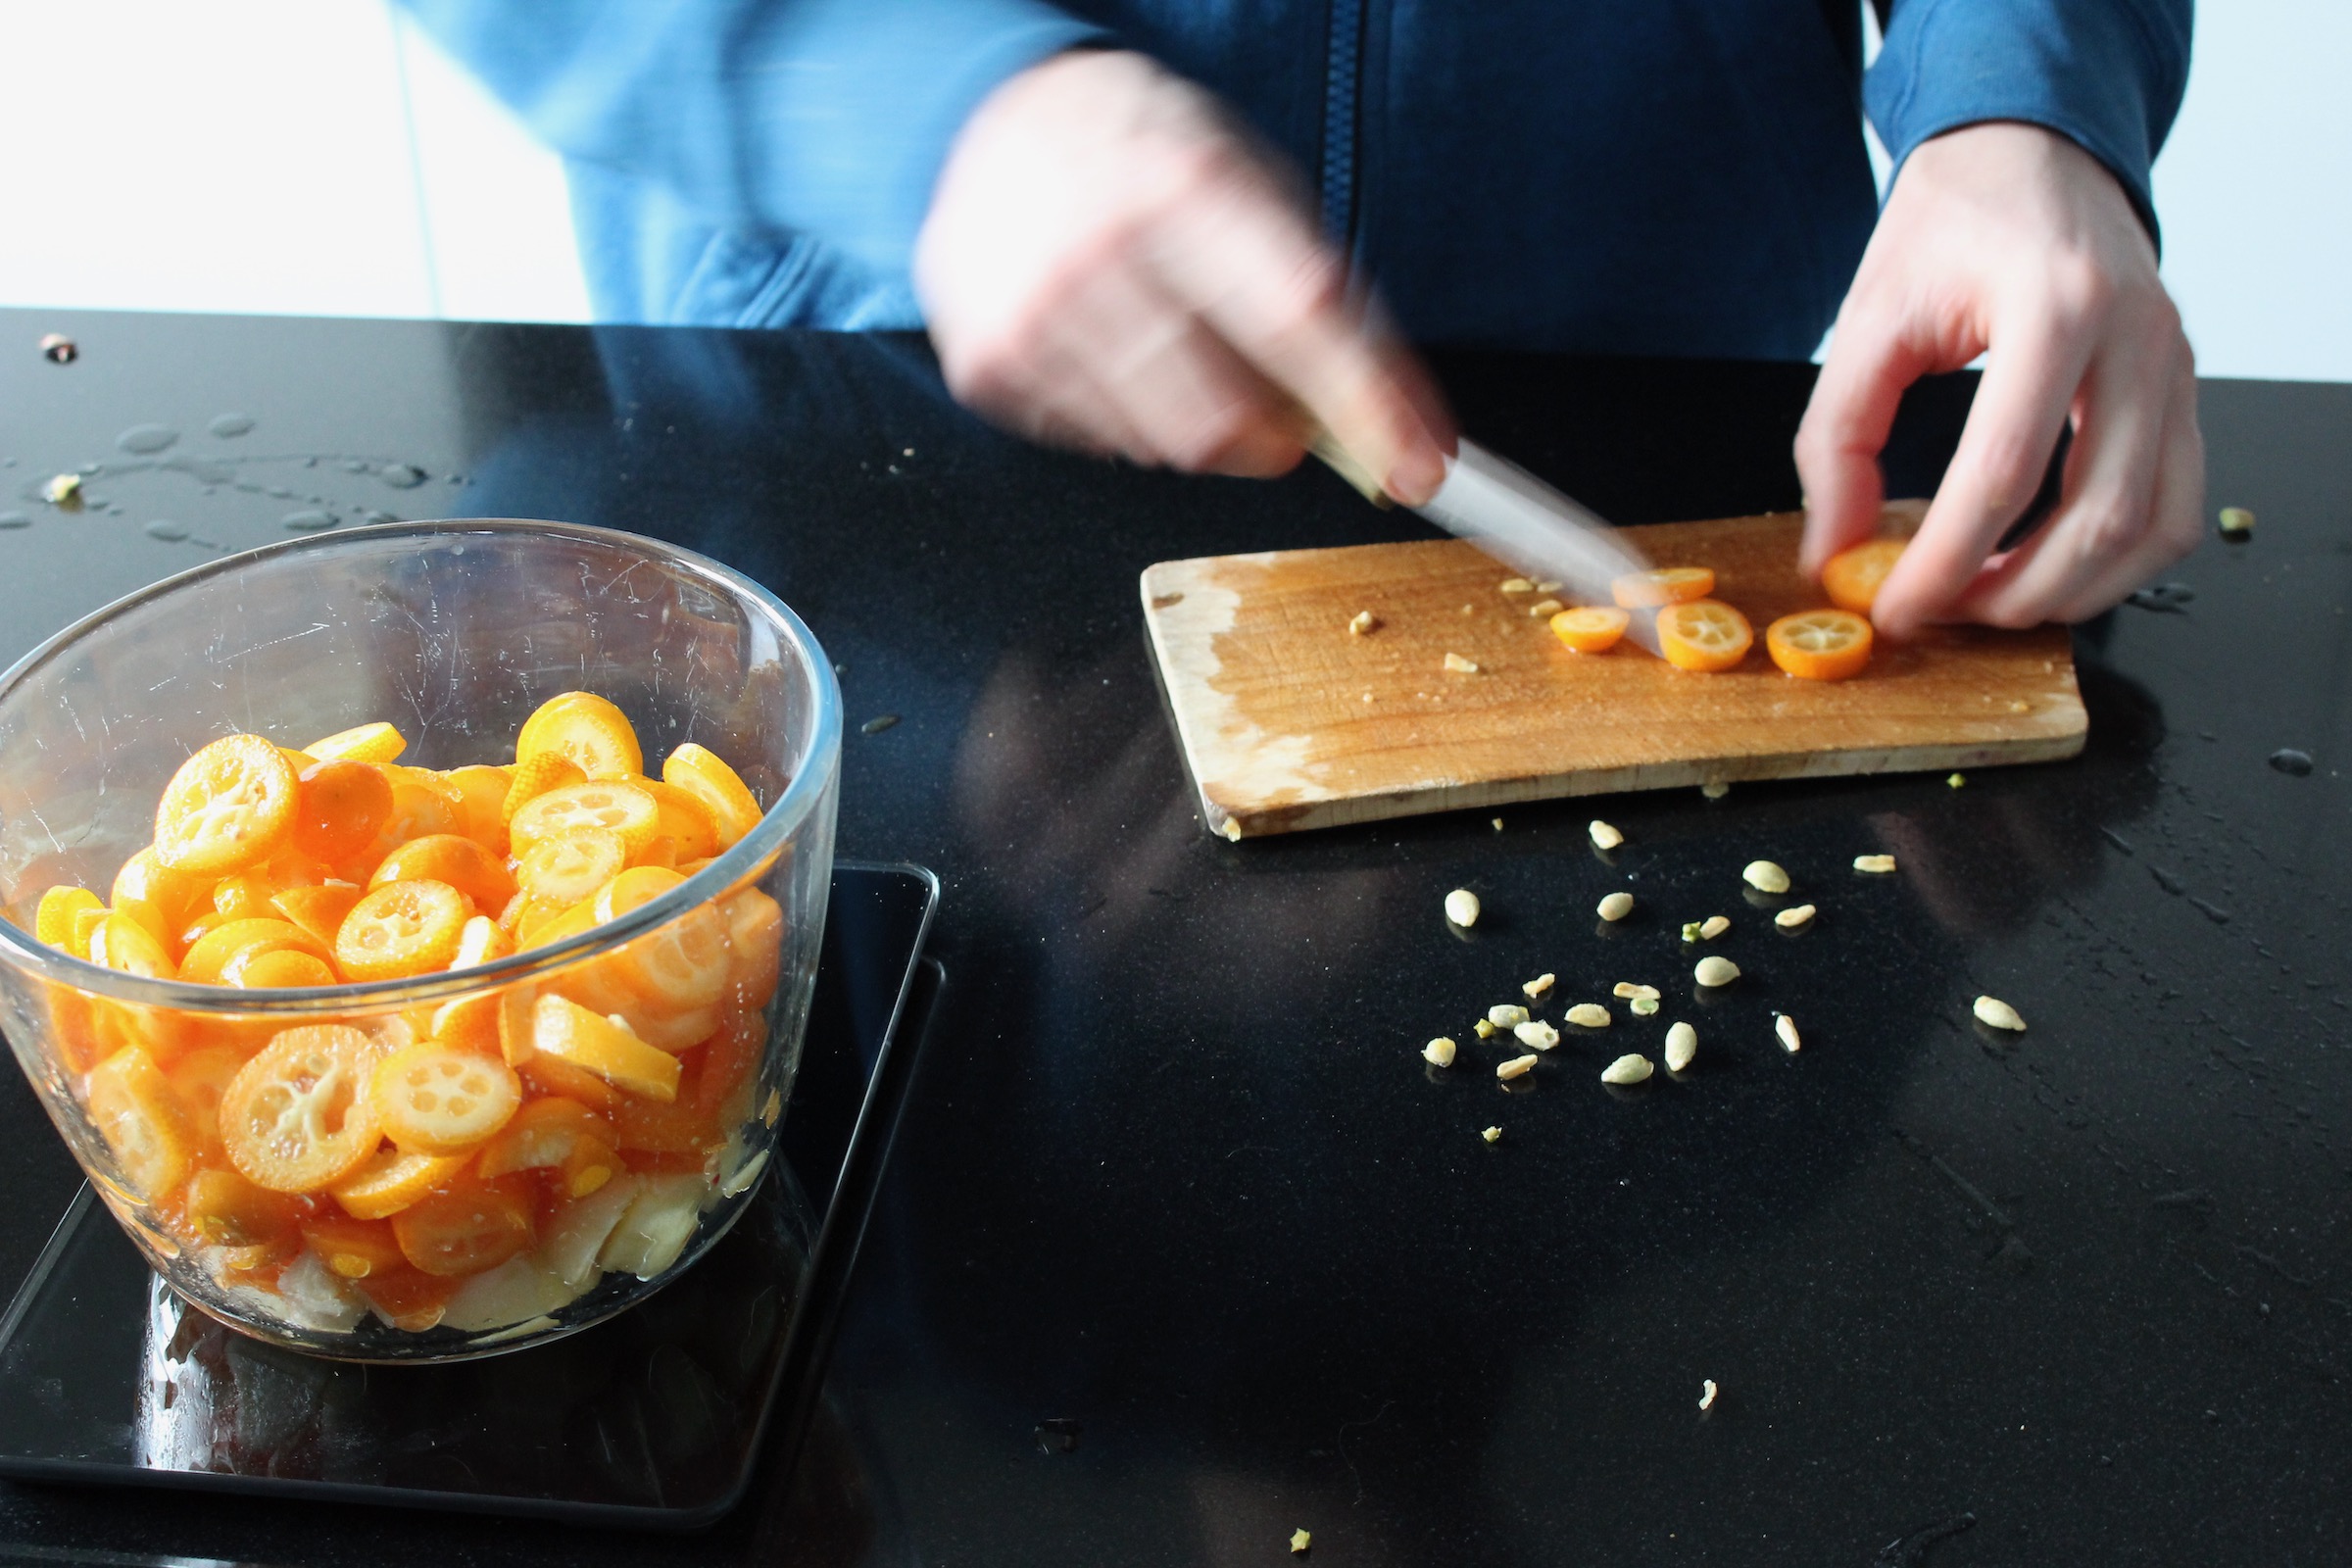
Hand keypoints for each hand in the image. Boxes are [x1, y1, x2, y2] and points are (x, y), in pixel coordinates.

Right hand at [914, 49, 1453, 503]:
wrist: (994, 118)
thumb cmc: (1142, 153)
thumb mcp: (1248, 178)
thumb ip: (1322, 291)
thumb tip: (1398, 417)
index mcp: (1181, 182)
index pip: (1300, 319)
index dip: (1370, 404)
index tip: (1420, 466)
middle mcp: (1098, 248)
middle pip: (1227, 417)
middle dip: (1277, 440)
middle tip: (1285, 418)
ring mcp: (1032, 315)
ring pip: (1166, 448)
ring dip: (1205, 426)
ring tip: (1185, 353)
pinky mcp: (988, 365)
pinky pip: (1102, 447)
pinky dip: (1133, 420)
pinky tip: (1118, 352)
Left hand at [1795, 122, 2204, 636]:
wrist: (2031, 152)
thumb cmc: (1954, 222)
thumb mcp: (1870, 318)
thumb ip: (1839, 439)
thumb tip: (1831, 551)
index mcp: (2054, 304)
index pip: (2003, 471)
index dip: (1943, 562)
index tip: (1893, 609)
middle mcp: (2135, 336)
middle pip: (2098, 515)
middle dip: (2013, 593)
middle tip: (1940, 614)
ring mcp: (2175, 365)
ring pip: (2154, 526)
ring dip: (2072, 591)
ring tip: (1988, 599)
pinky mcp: (2185, 390)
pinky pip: (2177, 506)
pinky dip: (2116, 561)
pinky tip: (2045, 567)